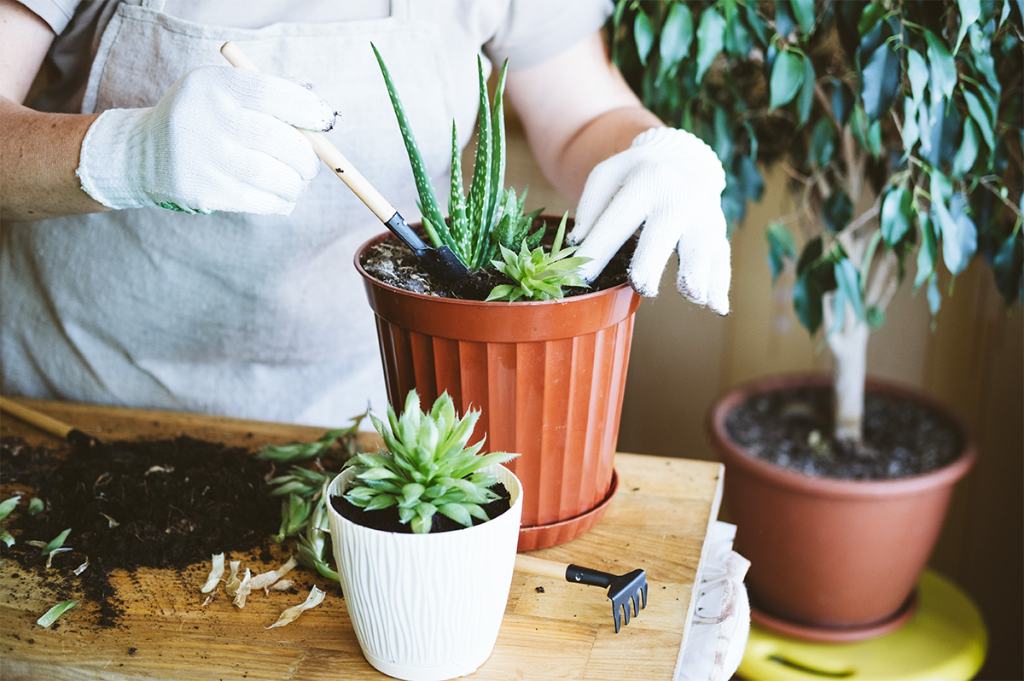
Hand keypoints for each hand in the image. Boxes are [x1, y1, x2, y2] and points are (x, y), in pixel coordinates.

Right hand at [77, 66, 335, 214]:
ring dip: (296, 183)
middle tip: (310, 164)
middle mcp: (205, 119)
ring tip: (297, 182)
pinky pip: (258, 200)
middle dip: (306, 156)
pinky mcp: (202, 192)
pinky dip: (280, 201)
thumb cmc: (203, 120)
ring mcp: (202, 158)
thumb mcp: (223, 93)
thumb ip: (269, 100)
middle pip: (278, 139)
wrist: (144, 154)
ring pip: (272, 175)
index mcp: (212, 86)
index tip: (325, 122)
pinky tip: (283, 197)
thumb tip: (322, 122)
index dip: (308, 109)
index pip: (272, 94)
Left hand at [568, 127, 731, 314]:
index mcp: (645, 181)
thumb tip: (578, 243)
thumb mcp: (607, 175)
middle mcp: (678, 197)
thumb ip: (590, 207)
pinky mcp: (717, 230)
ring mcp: (702, 214)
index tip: (581, 278)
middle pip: (665, 232)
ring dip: (699, 272)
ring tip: (694, 296)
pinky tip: (717, 306)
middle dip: (654, 260)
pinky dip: (720, 283)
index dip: (598, 250)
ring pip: (702, 245)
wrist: (684, 156)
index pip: (617, 221)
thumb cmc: (636, 174)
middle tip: (643, 286)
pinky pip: (721, 257)